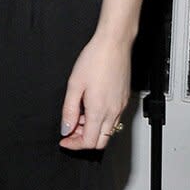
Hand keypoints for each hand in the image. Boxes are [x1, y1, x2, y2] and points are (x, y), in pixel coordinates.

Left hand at [59, 34, 131, 151]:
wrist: (114, 44)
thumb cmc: (95, 59)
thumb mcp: (74, 85)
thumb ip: (68, 110)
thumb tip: (66, 128)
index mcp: (99, 110)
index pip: (88, 142)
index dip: (74, 144)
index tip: (64, 140)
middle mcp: (113, 111)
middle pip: (100, 142)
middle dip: (83, 140)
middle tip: (71, 129)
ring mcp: (121, 106)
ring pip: (108, 131)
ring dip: (92, 129)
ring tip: (78, 114)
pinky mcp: (124, 99)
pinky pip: (113, 119)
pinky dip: (100, 120)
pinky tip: (90, 107)